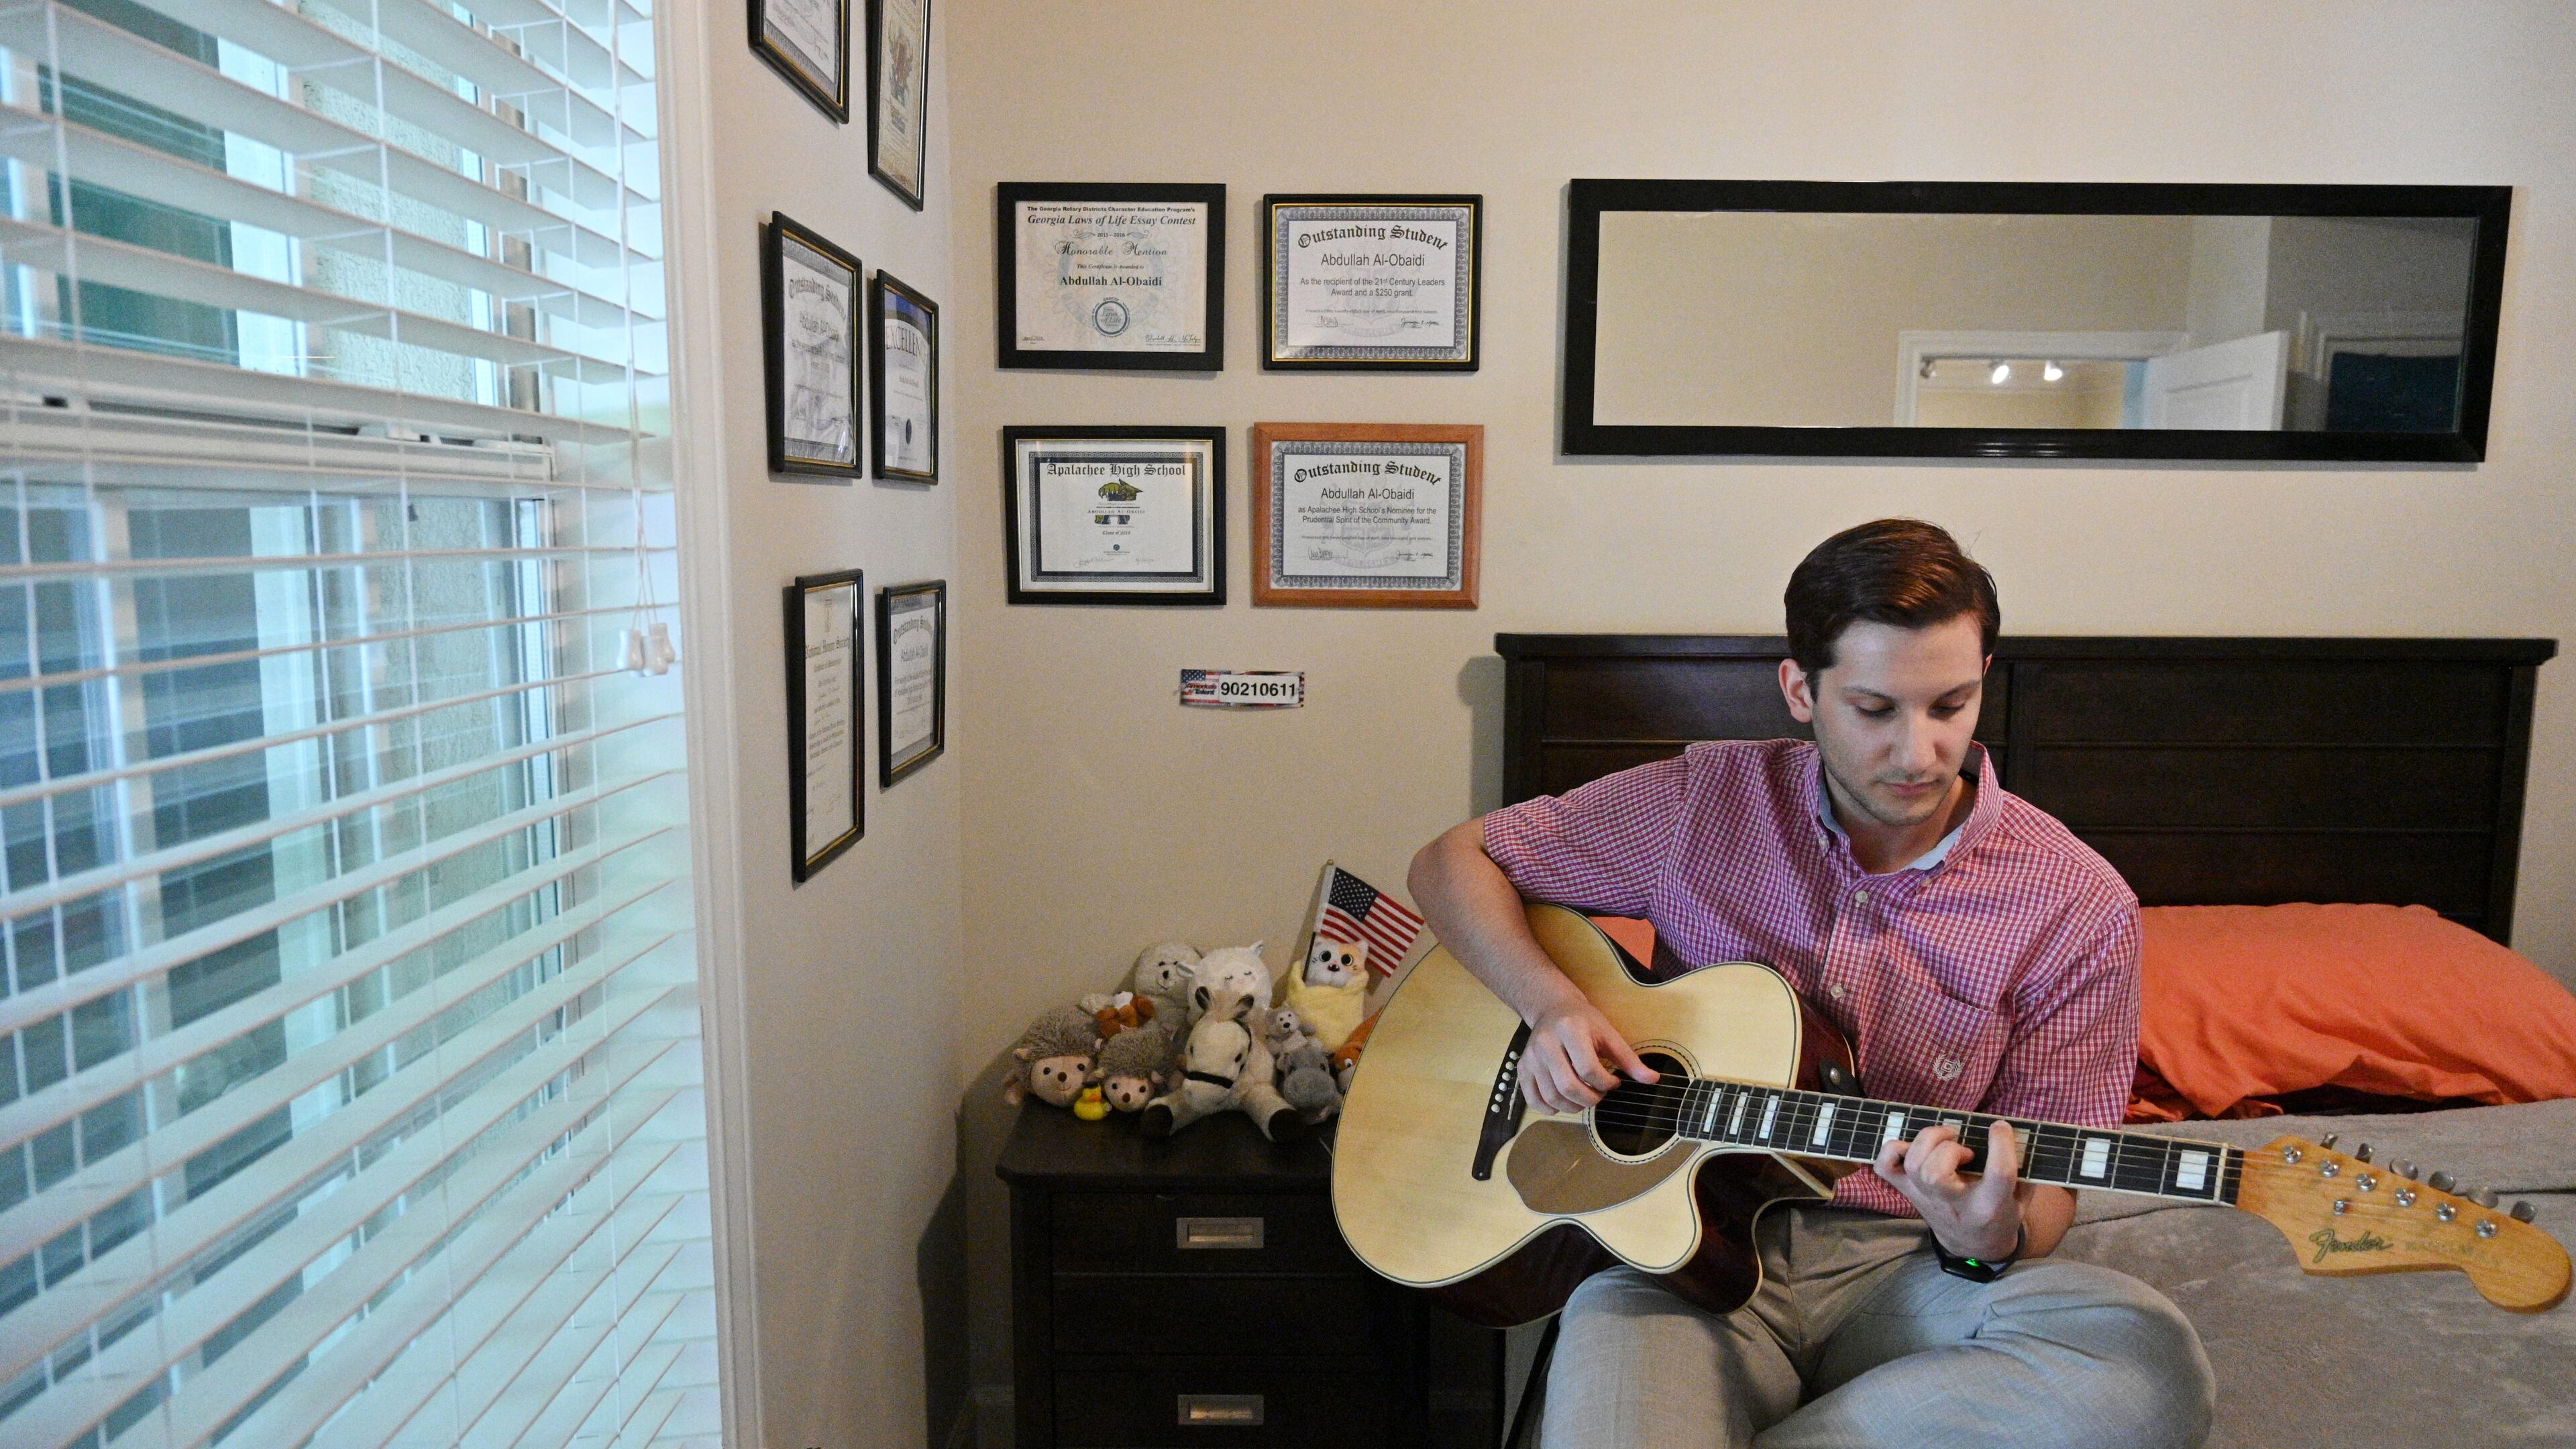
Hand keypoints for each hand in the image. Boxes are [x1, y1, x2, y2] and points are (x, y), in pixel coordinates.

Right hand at [1520, 995, 1656, 1113]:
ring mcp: (1531, 1057)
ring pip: (1552, 1097)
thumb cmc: (1584, 1021)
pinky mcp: (1523, 1067)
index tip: (1614, 1081)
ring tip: (1585, 1097)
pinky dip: (1550, 1108)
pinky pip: (1533, 1099)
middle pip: (1568, 1087)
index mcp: (1571, 1030)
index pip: (1589, 1069)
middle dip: (1590, 1099)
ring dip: (1573, 1106)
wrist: (1552, 1008)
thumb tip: (1653, 1080)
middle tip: (1599, 1093)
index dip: (1606, 1083)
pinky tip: (1564, 1101)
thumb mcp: (1609, 1034)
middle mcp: (1546, 1043)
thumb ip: (1629, 1059)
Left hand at [1874, 1120, 2023, 1260]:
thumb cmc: (2001, 1213)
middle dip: (1950, 1149)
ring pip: (1913, 1166)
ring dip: (1928, 1142)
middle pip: (1936, 1173)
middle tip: (1964, 1149)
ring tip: (1946, 1141)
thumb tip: (2015, 1131)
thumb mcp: (2022, 1196)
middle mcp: (1954, 1205)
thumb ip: (2024, 1167)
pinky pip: (1886, 1167)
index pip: (1998, 1174)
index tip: (1999, 1127)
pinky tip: (1915, 1146)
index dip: (2001, 1143)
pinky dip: (1893, 1149)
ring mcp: (1925, 1199)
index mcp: (1990, 1206)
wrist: (1974, 1247)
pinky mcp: (1907, 1192)